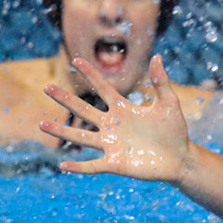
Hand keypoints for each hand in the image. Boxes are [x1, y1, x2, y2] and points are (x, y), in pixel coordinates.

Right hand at [40, 55, 190, 182]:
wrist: (179, 158)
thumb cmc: (174, 130)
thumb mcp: (168, 104)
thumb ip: (161, 82)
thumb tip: (157, 57)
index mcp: (123, 109)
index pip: (103, 88)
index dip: (90, 74)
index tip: (75, 60)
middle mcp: (112, 125)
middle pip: (83, 110)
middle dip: (65, 99)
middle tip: (47, 87)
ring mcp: (111, 144)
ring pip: (81, 136)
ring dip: (62, 131)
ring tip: (42, 124)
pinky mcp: (115, 163)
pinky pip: (93, 165)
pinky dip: (79, 166)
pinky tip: (63, 165)